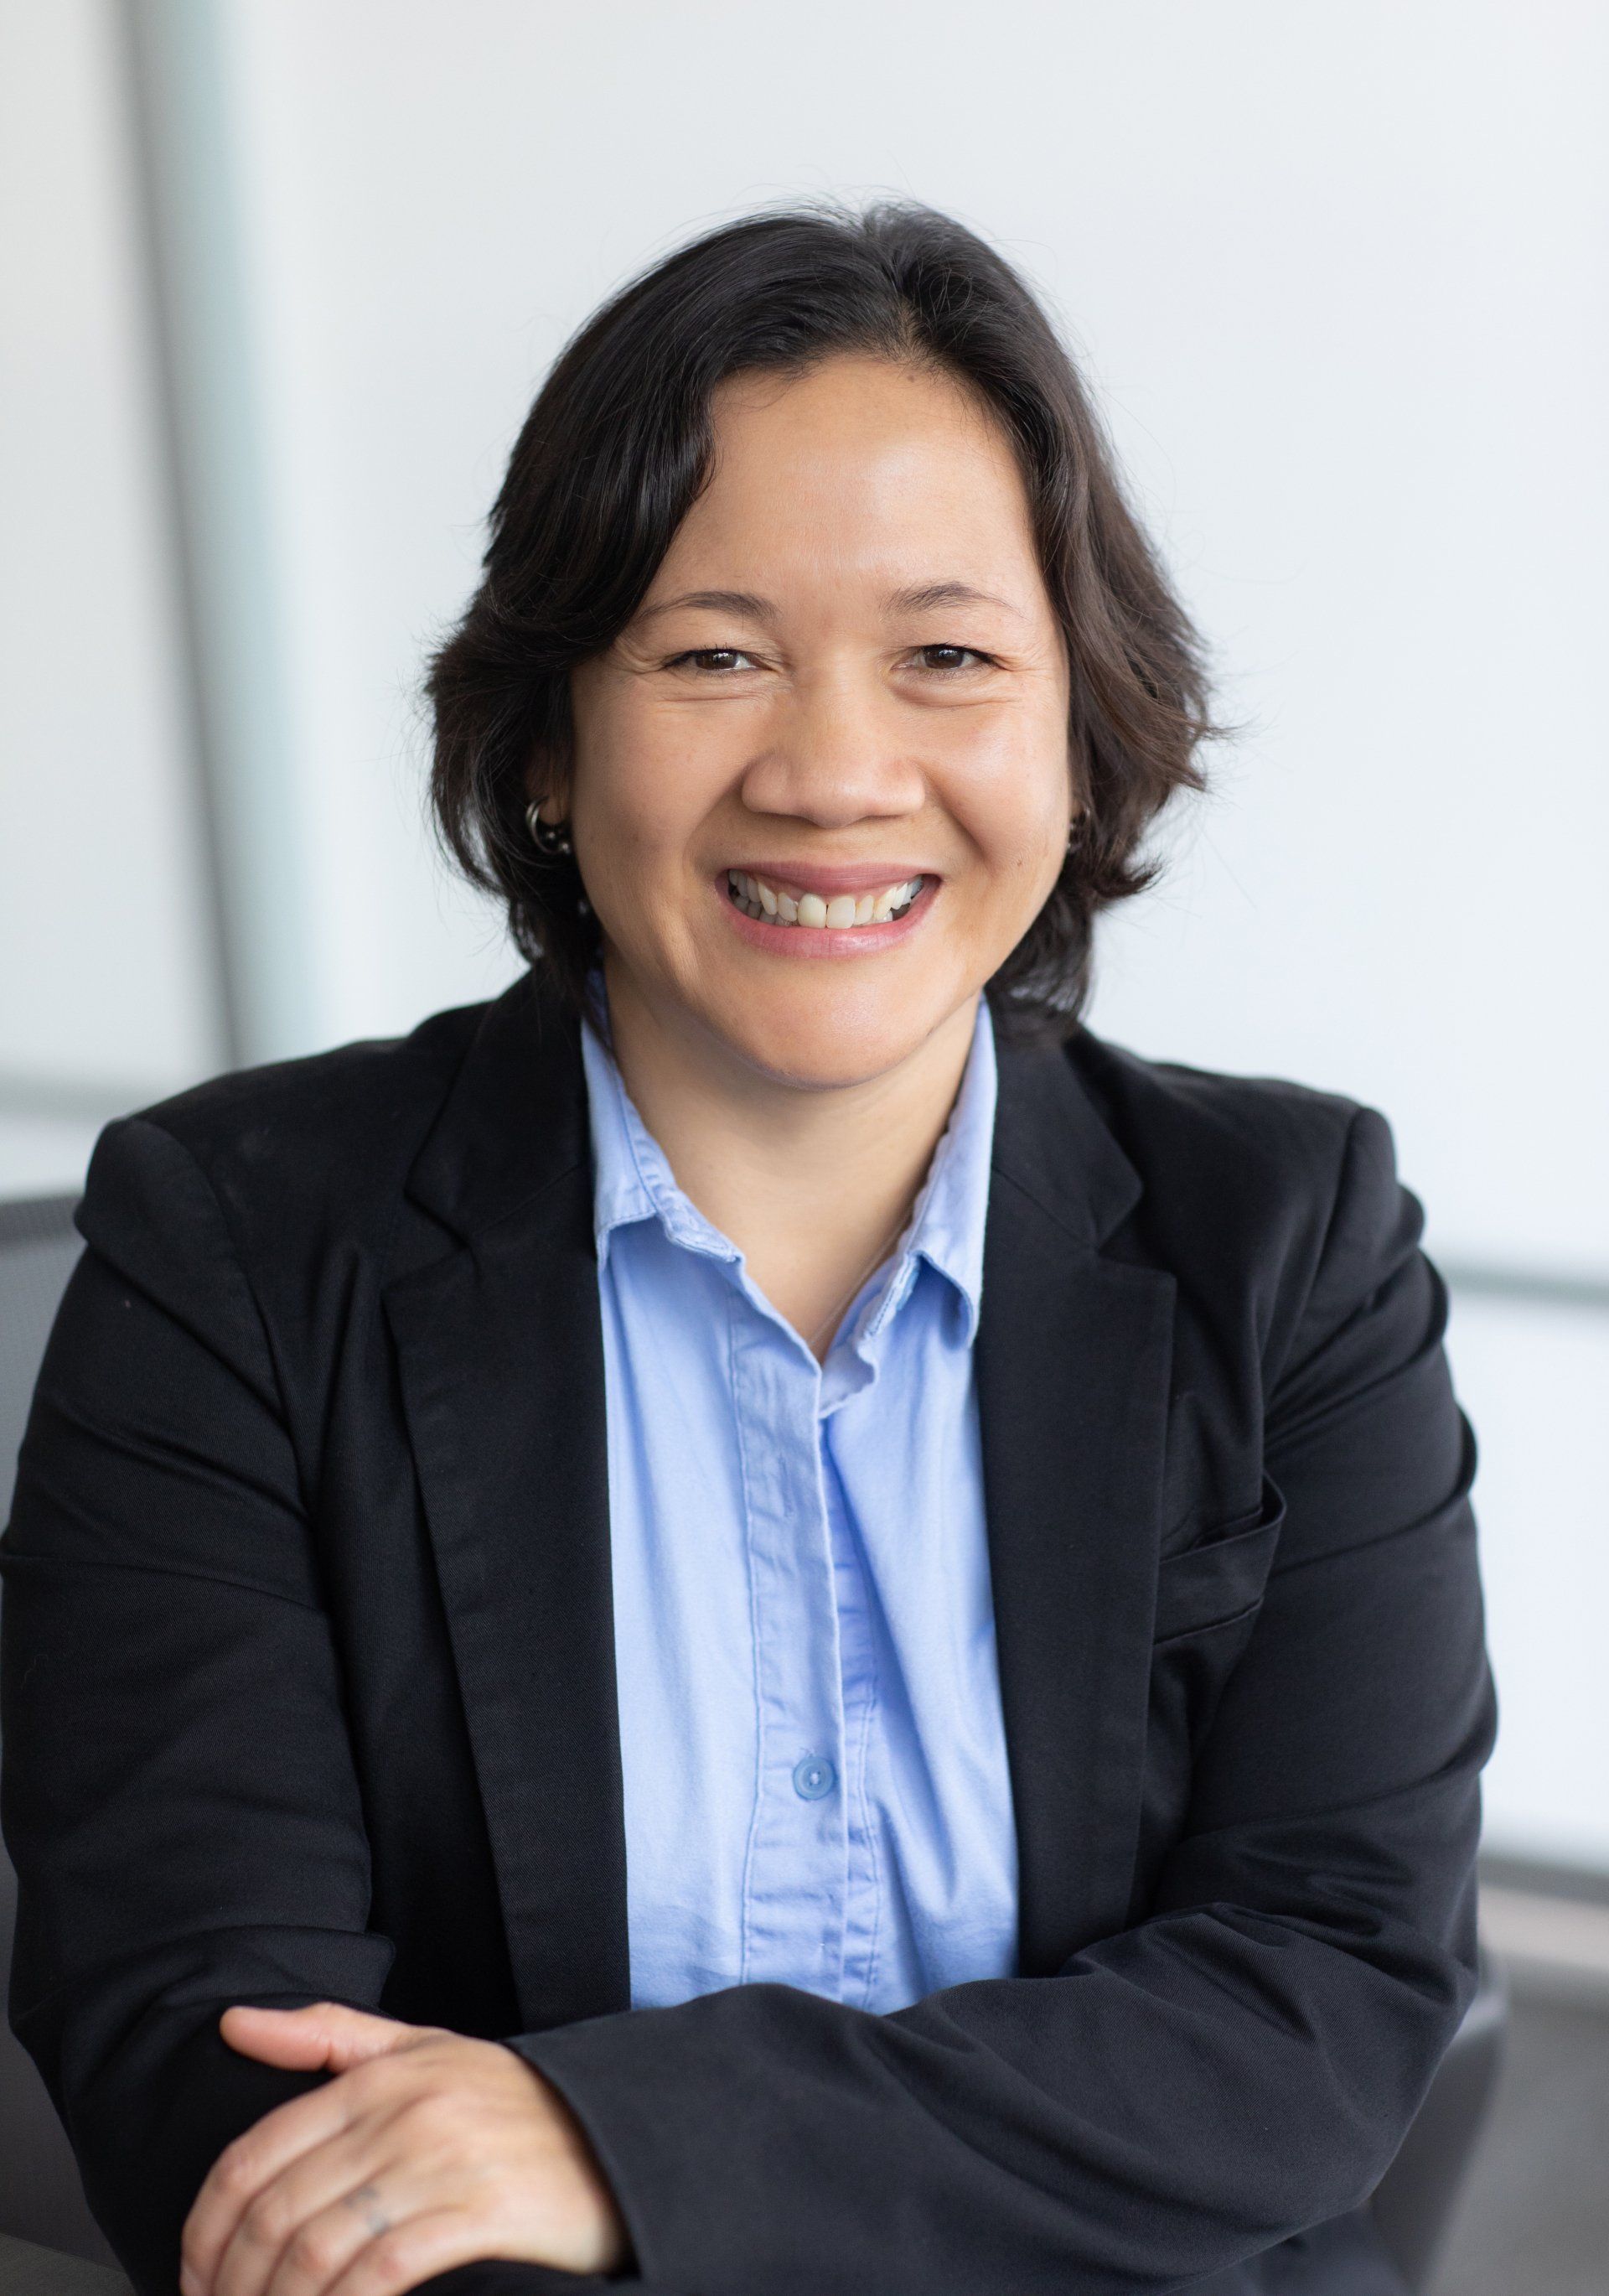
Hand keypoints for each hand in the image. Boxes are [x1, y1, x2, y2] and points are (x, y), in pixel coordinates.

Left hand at [180, 2001, 631, 2295]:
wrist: (621, 2137)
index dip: (205, 2230)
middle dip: (230, 2282)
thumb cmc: (513, 2104)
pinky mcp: (482, 2212)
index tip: (195, 2278)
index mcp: (381, 2075)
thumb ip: (328, 2036)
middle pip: (275, 2210)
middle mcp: (404, 2112)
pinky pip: (380, 2272)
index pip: (253, 2155)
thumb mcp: (425, 2050)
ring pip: (316, 2248)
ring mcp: (443, 2162)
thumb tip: (231, 2024)